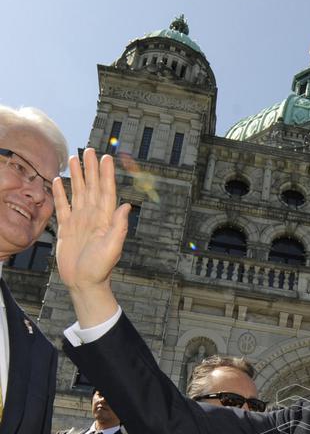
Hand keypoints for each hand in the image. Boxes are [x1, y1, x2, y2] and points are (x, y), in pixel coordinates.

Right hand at [53, 148, 128, 326]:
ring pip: (78, 193)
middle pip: (91, 187)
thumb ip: (119, 226)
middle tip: (89, 150)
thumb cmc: (100, 269)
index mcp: (105, 219)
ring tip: (74, 159)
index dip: (106, 174)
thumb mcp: (112, 247)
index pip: (106, 191)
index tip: (106, 158)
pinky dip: (61, 194)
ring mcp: (79, 221)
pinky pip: (63, 206)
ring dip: (77, 176)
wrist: (84, 283)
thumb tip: (126, 206)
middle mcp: (93, 217)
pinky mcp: (66, 228)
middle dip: (91, 169)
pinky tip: (59, 181)